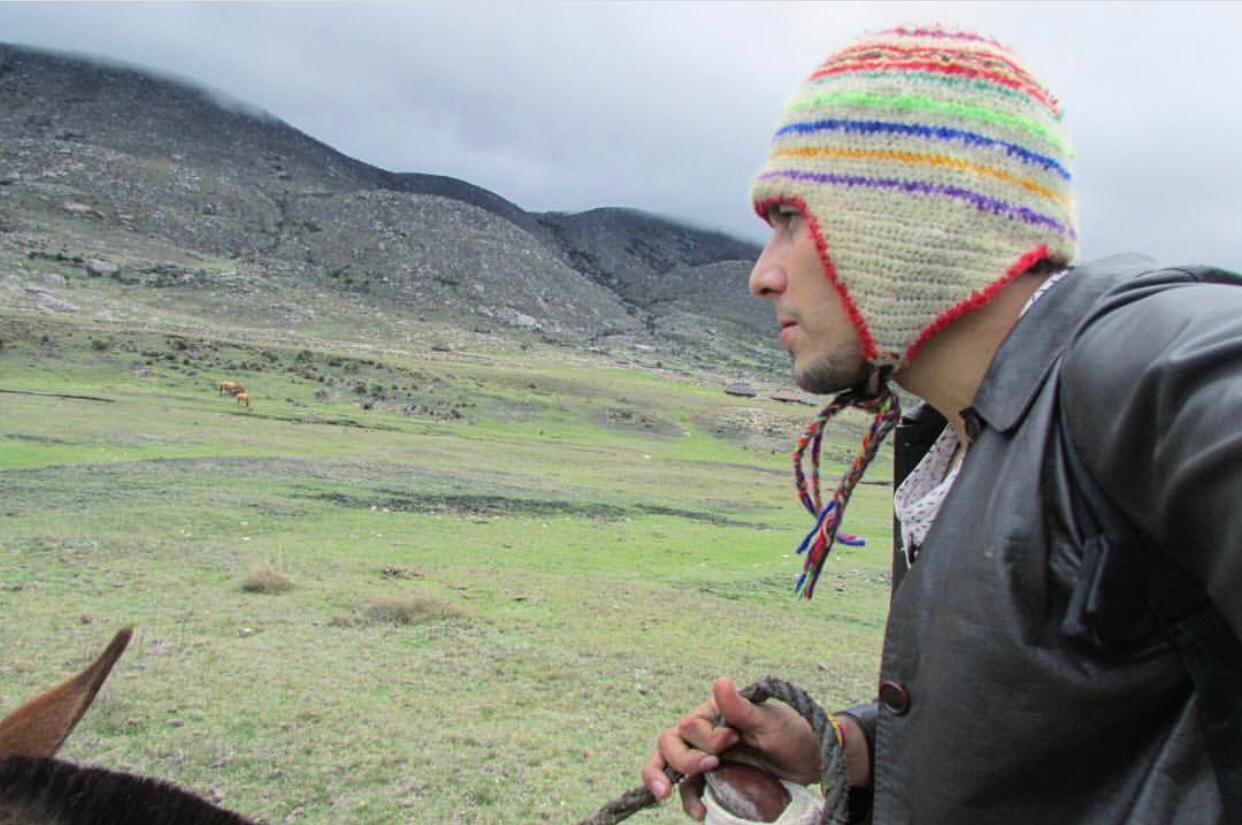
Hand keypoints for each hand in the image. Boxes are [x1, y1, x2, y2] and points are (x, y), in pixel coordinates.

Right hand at [641, 676, 821, 820]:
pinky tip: (700, 812)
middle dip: (682, 759)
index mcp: (713, 714)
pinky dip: (689, 801)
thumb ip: (740, 708)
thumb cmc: (791, 734)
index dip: (707, 738)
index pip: (690, 726)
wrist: (810, 762)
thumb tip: (719, 681)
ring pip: (670, 767)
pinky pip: (690, 791)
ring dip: (665, 780)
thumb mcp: (769, 721)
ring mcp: (707, 760)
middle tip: (710, 766)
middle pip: (670, 744)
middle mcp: (704, 736)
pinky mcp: (715, 782)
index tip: (734, 740)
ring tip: (668, 795)